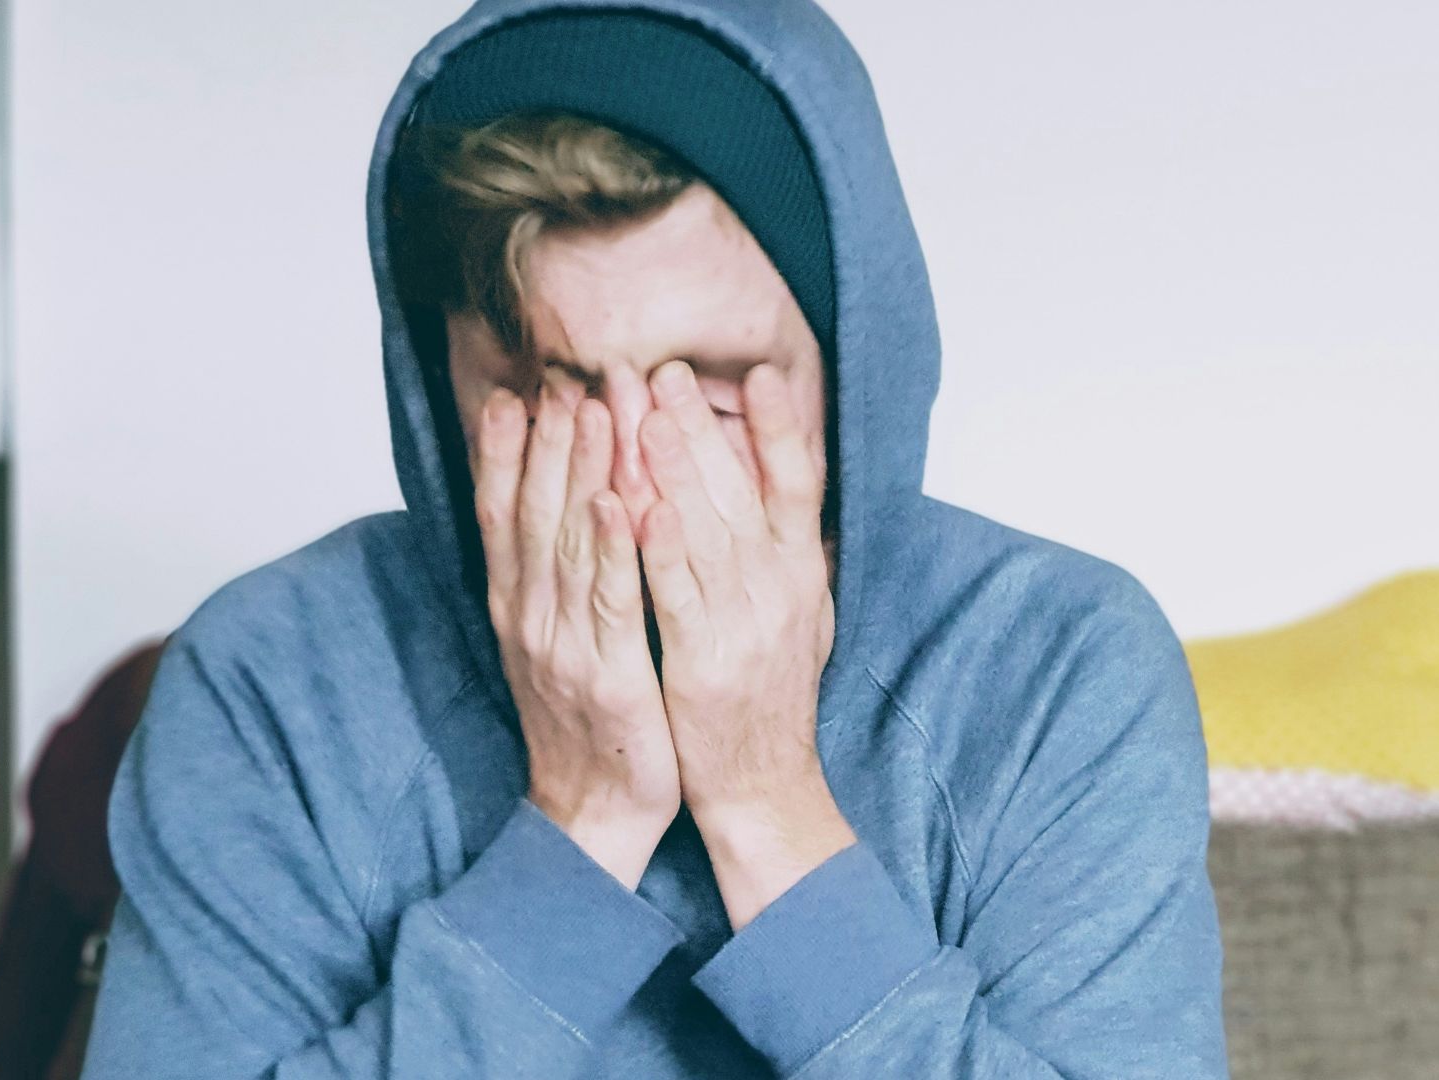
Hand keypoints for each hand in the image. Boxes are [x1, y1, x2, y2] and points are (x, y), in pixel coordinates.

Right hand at [474, 366, 680, 888]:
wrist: (592, 813)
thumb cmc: (587, 722)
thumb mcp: (555, 643)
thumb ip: (551, 579)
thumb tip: (555, 510)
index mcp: (518, 608)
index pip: (503, 515)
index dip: (507, 453)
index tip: (516, 391)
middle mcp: (531, 618)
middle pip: (534, 513)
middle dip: (549, 440)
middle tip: (563, 375)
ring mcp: (565, 645)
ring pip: (570, 543)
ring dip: (581, 471)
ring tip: (594, 408)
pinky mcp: (609, 674)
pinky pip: (612, 600)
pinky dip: (612, 548)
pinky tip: (619, 500)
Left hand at [636, 359, 853, 928]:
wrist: (764, 787)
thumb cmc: (770, 699)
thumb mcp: (802, 617)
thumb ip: (791, 555)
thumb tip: (791, 492)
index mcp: (802, 574)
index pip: (799, 483)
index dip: (781, 427)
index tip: (759, 372)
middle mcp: (781, 590)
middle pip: (742, 491)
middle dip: (701, 426)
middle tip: (664, 369)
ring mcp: (745, 624)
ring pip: (707, 530)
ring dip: (675, 467)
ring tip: (643, 410)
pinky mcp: (704, 661)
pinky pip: (677, 594)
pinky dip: (659, 547)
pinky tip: (636, 504)